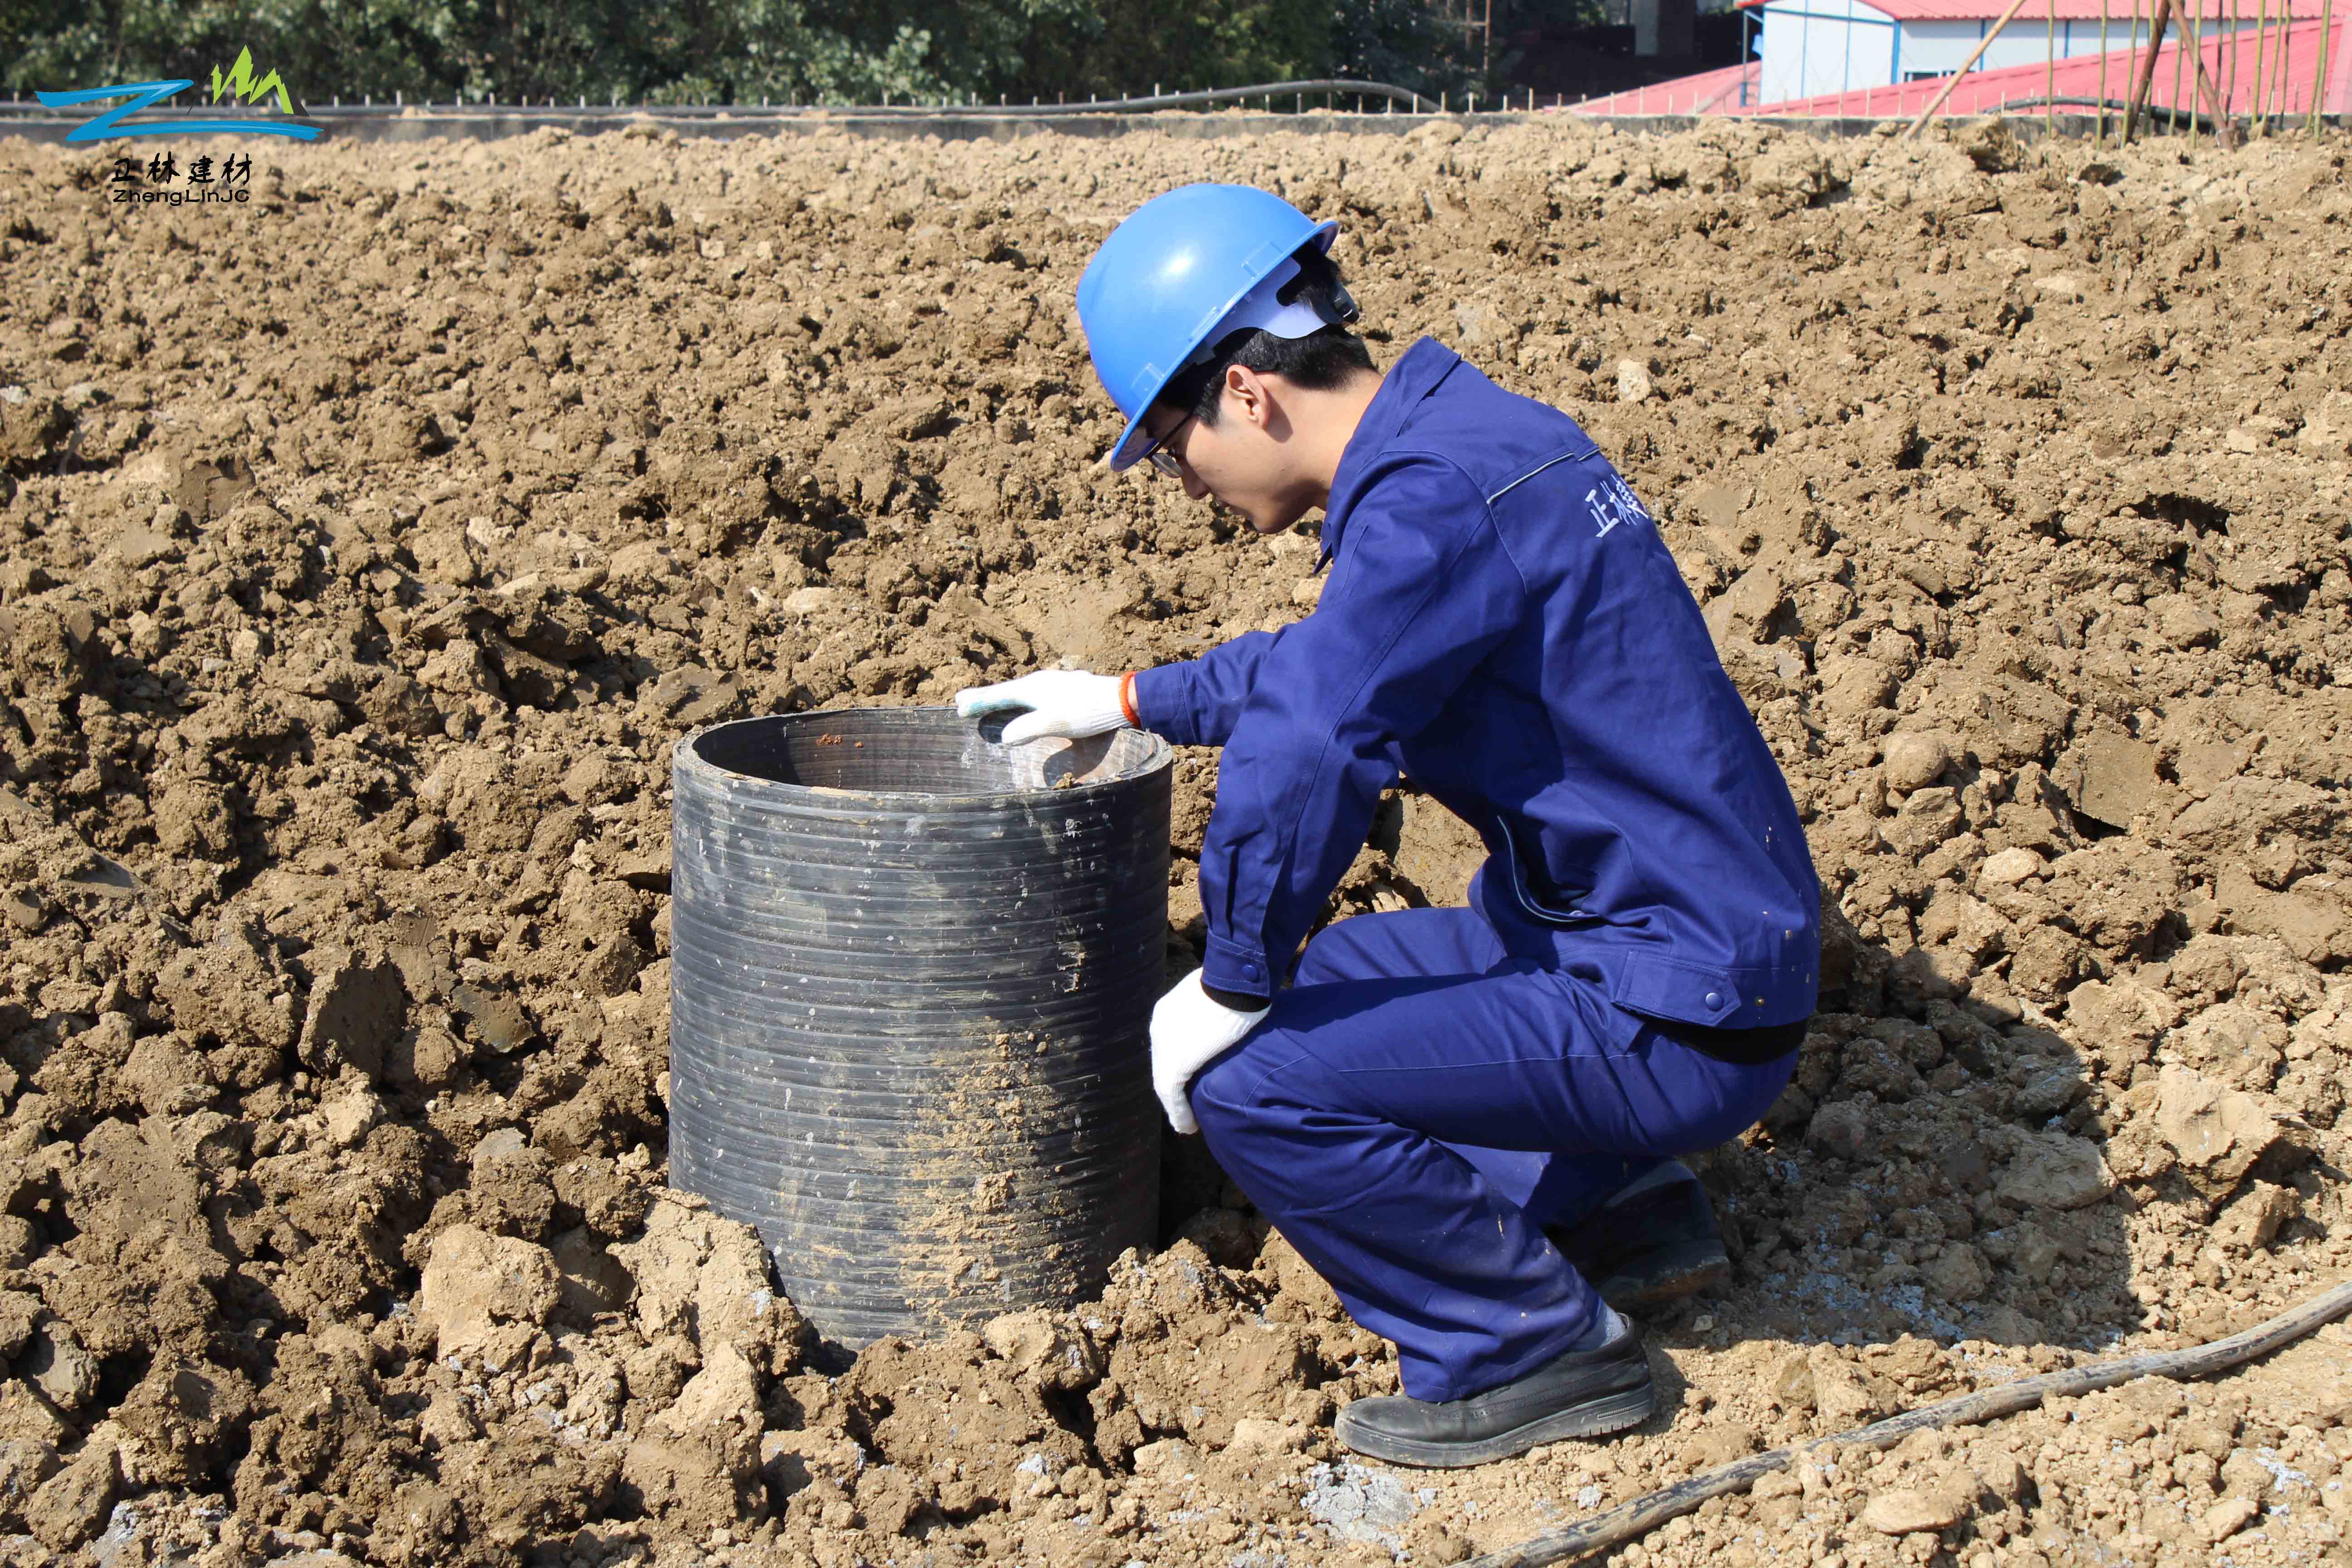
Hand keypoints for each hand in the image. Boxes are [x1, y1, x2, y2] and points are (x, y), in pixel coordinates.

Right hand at [955, 670, 1129, 745]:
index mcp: (1032, 688)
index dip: (978, 702)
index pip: (997, 695)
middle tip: (962, 701)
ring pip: (1021, 691)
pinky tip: (1027, 703)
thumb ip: (1027, 729)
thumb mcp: (1053, 723)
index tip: (958, 707)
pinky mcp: (1066, 688)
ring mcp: (1054, 683)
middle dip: (985, 697)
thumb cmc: (1086, 712)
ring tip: (990, 702)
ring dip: (1003, 698)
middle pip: (1006, 691)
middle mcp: (1040, 681)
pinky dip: (1021, 699)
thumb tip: (1005, 736)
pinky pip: (1035, 693)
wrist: (1121, 700)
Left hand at [1149, 971, 1269, 1135]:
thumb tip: (1234, 1011)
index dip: (1183, 1062)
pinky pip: (1171, 1095)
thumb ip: (1218, 1006)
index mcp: (1170, 1010)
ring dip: (1175, 1106)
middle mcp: (1161, 1027)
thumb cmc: (1237, 981)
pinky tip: (1188, 1127)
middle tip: (1187, 1106)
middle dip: (1175, 1086)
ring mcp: (1164, 1045)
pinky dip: (1179, 1113)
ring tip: (1187, 1124)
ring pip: (1165, 1083)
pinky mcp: (1174, 1062)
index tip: (1195, 1076)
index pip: (1173, 1043)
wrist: (1235, 981)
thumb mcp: (1222, 993)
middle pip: (1165, 1064)